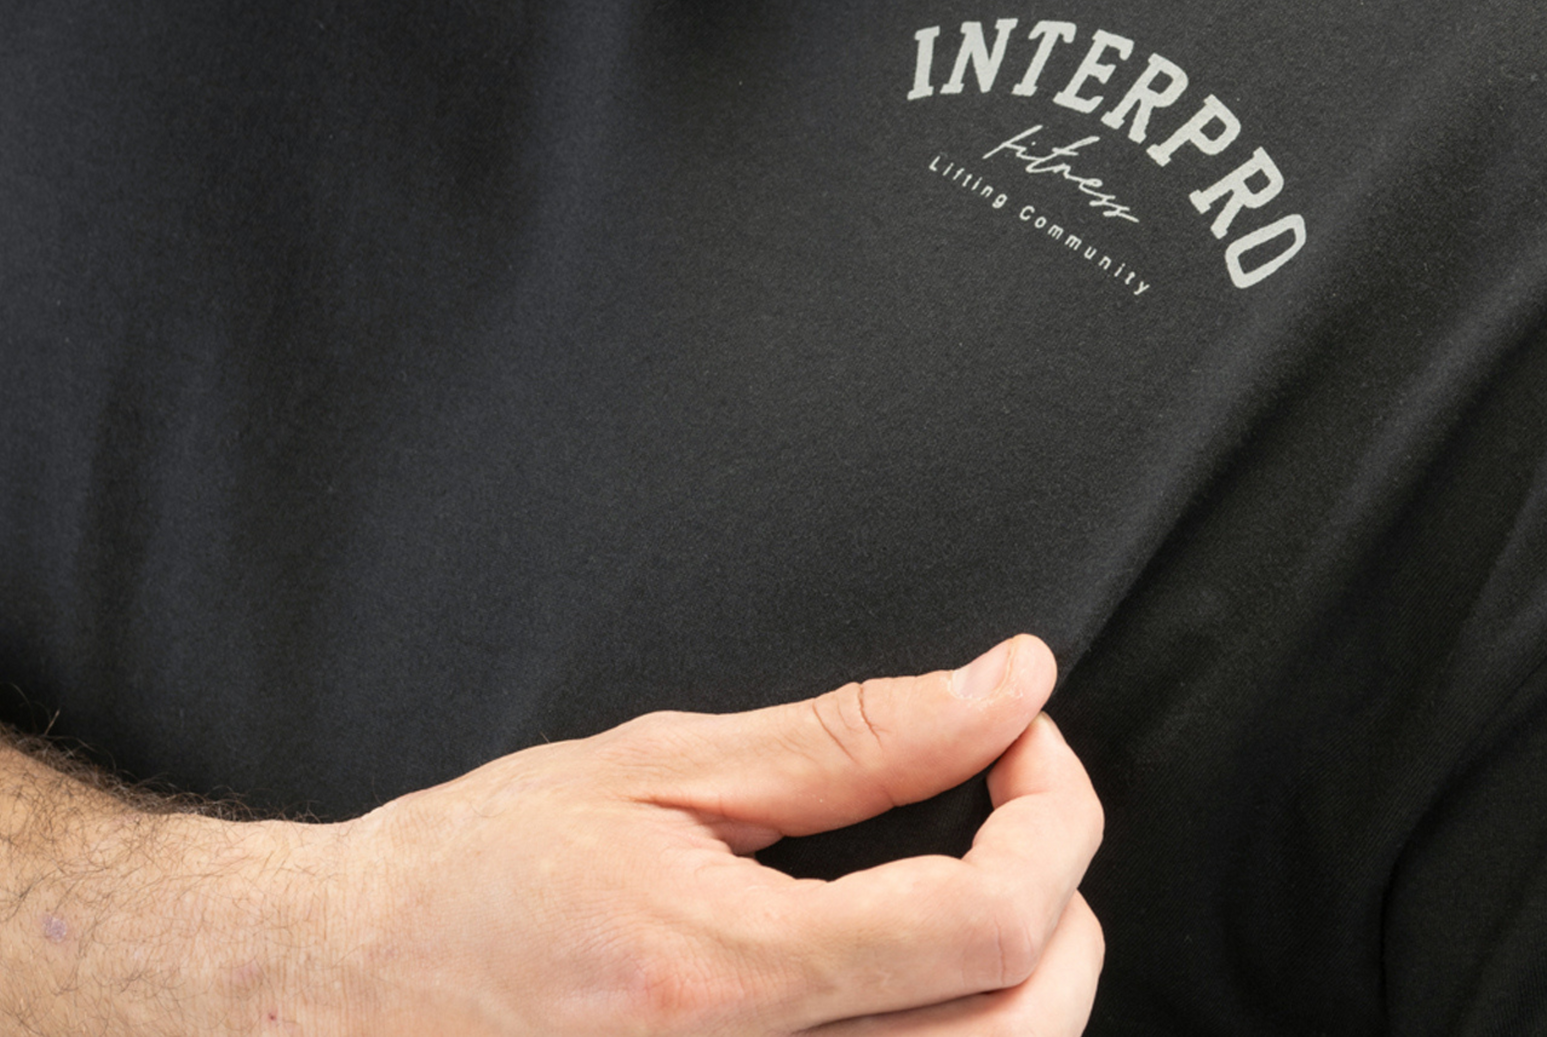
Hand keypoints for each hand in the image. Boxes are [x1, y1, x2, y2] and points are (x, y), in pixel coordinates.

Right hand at [324, 633, 1102, 1034]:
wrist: (344, 996)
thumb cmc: (480, 880)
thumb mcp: (662, 768)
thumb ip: (853, 738)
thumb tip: (1004, 685)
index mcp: (726, 978)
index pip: (986, 927)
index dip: (1053, 813)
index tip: (1023, 734)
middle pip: (1025, 1030)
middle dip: (1062, 892)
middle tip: (1011, 797)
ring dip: (1024, 972)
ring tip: (968, 871)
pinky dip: (956, 1030)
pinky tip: (916, 967)